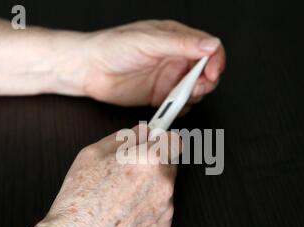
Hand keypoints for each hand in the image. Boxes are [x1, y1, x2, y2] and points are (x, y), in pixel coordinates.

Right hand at [41, 126, 181, 226]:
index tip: (155, 142)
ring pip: (164, 188)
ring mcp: (166, 208)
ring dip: (151, 187)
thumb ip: (122, 137)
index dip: (162, 139)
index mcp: (150, 160)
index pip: (173, 140)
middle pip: (170, 164)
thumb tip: (140, 132)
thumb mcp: (92, 154)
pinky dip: (148, 209)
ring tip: (122, 197)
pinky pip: (160, 210)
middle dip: (154, 164)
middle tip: (129, 171)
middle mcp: (164, 184)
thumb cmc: (81, 200)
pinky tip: (125, 213)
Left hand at [71, 20, 225, 107]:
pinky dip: (180, 109)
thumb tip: (210, 44)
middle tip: (195, 88)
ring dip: (193, 96)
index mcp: (176, 39)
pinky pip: (179, 105)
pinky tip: (172, 108)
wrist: (88, 69)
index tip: (212, 73)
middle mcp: (175, 58)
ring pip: (195, 90)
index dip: (215, 61)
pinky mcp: (159, 96)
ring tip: (179, 97)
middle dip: (206, 82)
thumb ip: (181, 44)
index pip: (208, 48)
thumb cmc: (112, 47)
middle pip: (205, 72)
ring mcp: (168, 78)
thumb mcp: (148, 41)